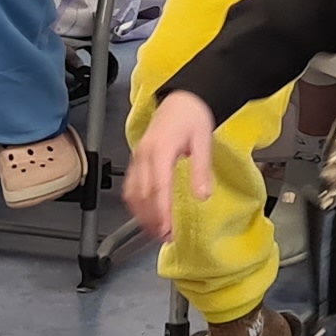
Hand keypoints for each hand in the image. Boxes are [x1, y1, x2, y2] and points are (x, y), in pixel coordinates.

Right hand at [126, 91, 218, 241]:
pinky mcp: (137, 158)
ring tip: (154, 231)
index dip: (161, 212)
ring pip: (132, 192)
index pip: (158, 188)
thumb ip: (201, 170)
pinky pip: (131, 185)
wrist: (182, 99)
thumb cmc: (193, 117)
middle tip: (163, 237)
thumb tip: (203, 196)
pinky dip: (136, 203)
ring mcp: (138, 156)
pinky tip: (144, 213)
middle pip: (142, 194)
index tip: (166, 230)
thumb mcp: (204, 142)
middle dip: (151, 219)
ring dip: (141, 214)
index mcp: (160, 150)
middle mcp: (144, 154)